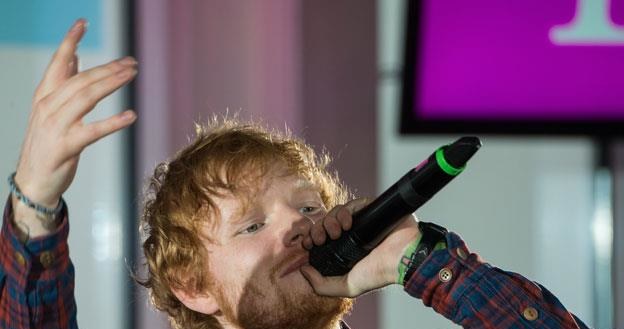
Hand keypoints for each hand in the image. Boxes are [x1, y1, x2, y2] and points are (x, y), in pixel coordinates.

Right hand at [14, 19, 137, 207]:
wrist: (33, 182)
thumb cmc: (47, 145)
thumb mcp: (51, 111)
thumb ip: (63, 85)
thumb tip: (75, 59)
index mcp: (45, 96)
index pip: (58, 63)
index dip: (69, 41)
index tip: (82, 23)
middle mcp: (48, 107)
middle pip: (81, 80)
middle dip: (108, 67)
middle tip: (131, 61)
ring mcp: (55, 126)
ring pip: (87, 98)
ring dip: (112, 83)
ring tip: (132, 74)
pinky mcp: (66, 147)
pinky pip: (93, 131)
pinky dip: (113, 122)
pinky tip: (131, 115)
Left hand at [300, 198, 420, 297]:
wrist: (402, 258)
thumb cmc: (379, 273)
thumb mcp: (347, 286)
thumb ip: (322, 285)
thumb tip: (304, 270)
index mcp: (344, 249)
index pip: (321, 238)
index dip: (310, 238)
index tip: (307, 244)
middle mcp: (350, 234)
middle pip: (324, 223)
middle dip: (317, 229)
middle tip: (320, 239)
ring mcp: (360, 220)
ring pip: (335, 212)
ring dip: (330, 220)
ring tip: (336, 232)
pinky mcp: (369, 209)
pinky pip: (351, 204)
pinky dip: (344, 211)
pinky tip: (347, 223)